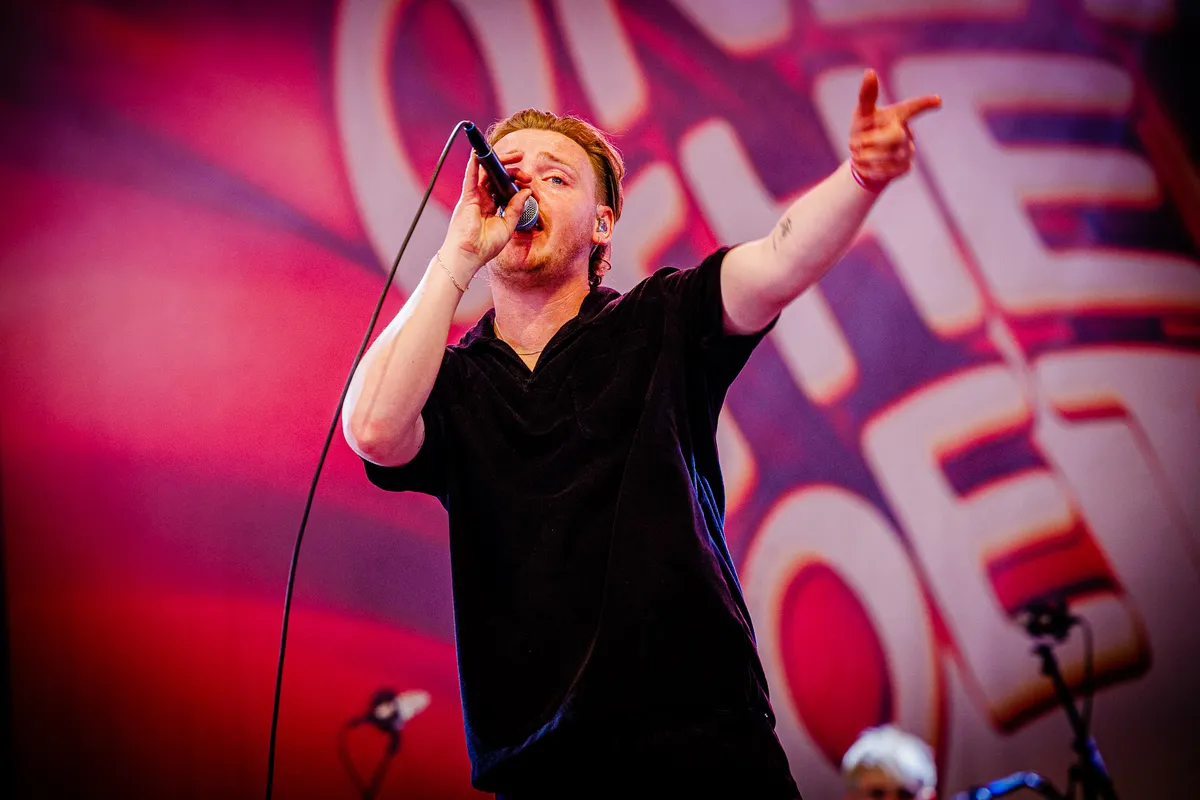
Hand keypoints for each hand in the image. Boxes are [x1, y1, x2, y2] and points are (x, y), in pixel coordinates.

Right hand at [440, 151, 533, 274]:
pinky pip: (470, 178)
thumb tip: (527, 191)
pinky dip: (474, 165)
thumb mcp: (508, 226)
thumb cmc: (485, 247)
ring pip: (485, 173)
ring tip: (514, 155)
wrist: (469, 255)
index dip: (516, 180)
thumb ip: (516, 207)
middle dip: (509, 167)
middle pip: (495, 176)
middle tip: (522, 159)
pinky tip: (479, 154)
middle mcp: (482, 199)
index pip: (504, 187)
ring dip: (497, 161)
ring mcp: (474, 197)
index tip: (528, 180)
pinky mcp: (467, 198)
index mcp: (492, 207)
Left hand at [848, 69, 940, 190]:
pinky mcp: (905, 167)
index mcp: (898, 115)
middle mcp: (906, 131)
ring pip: (889, 155)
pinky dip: (870, 169)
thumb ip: (867, 95)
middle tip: (853, 144)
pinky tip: (866, 166)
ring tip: (858, 154)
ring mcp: (908, 150)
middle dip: (871, 141)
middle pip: (895, 136)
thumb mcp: (862, 113)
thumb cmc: (864, 130)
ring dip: (867, 156)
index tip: (938, 101)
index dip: (924, 104)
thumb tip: (870, 71)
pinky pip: (888, 170)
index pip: (912, 107)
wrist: (863, 158)